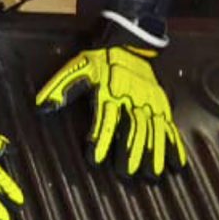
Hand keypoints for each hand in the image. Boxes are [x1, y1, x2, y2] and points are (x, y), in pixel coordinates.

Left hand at [36, 45, 184, 176]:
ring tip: (152, 175)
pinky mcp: (162, 106)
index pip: (105, 119)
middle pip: (133, 128)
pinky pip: (170, 127)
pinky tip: (176, 165)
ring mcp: (150, 104)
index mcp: (109, 93)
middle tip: (126, 173)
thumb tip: (42, 107)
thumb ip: (61, 88)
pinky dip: (175, 146)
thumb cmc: (100, 61)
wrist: (129, 44)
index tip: (96, 159)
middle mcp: (132, 100)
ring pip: (153, 131)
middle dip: (130, 152)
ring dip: (153, 153)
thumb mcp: (77, 69)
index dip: (100, 139)